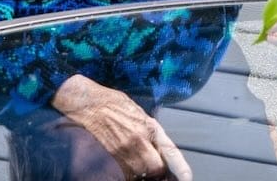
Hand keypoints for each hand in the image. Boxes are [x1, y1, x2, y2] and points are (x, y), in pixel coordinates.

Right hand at [52, 75, 191, 179]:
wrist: (89, 102)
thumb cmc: (114, 103)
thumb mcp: (138, 112)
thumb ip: (149, 129)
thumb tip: (157, 145)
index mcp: (149, 126)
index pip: (170, 151)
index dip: (180, 167)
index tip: (187, 178)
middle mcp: (139, 139)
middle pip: (155, 168)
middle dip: (157, 171)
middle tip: (156, 168)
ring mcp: (124, 148)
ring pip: (139, 173)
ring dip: (143, 173)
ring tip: (142, 168)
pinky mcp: (111, 154)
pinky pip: (125, 172)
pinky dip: (129, 173)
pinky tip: (130, 168)